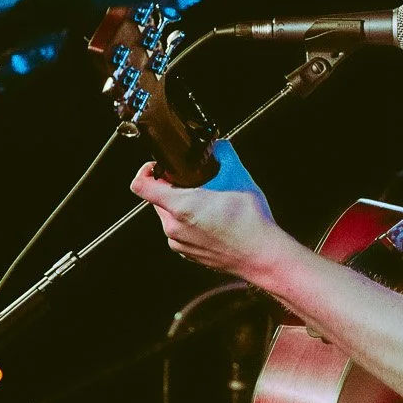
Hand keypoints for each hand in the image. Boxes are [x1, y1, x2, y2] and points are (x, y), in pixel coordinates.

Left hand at [131, 140, 280, 277]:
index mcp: (181, 206)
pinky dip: (189, 222)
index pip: (141, 186)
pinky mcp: (186, 253)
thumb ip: (225, 155)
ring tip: (209, 204)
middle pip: (156, 199)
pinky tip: (212, 221)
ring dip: (181, 206)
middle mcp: (173, 227)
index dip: (146, 171)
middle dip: (172, 187)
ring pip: (168, 215)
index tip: (158, 166)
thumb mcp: (240, 178)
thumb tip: (219, 146)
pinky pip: (178, 230)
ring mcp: (178, 243)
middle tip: (196, 183)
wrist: (261, 256)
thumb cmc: (251, 223)